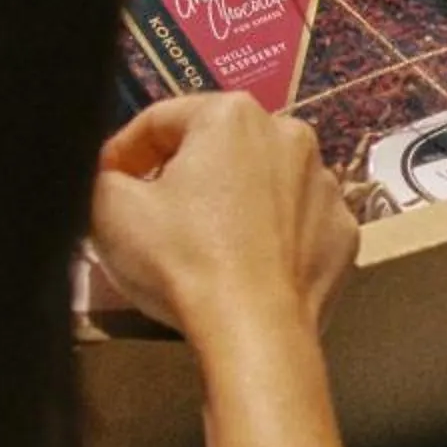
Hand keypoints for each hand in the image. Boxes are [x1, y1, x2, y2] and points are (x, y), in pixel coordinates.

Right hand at [88, 97, 359, 337]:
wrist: (255, 331)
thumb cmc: (182, 260)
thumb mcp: (110, 209)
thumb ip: (102, 177)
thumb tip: (113, 177)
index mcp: (231, 115)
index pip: (160, 120)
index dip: (124, 151)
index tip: (107, 182)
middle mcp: (289, 134)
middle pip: (217, 148)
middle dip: (183, 174)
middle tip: (152, 215)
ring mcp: (324, 184)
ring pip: (261, 183)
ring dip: (231, 203)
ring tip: (202, 246)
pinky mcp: (344, 231)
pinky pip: (296, 223)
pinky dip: (271, 237)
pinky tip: (245, 266)